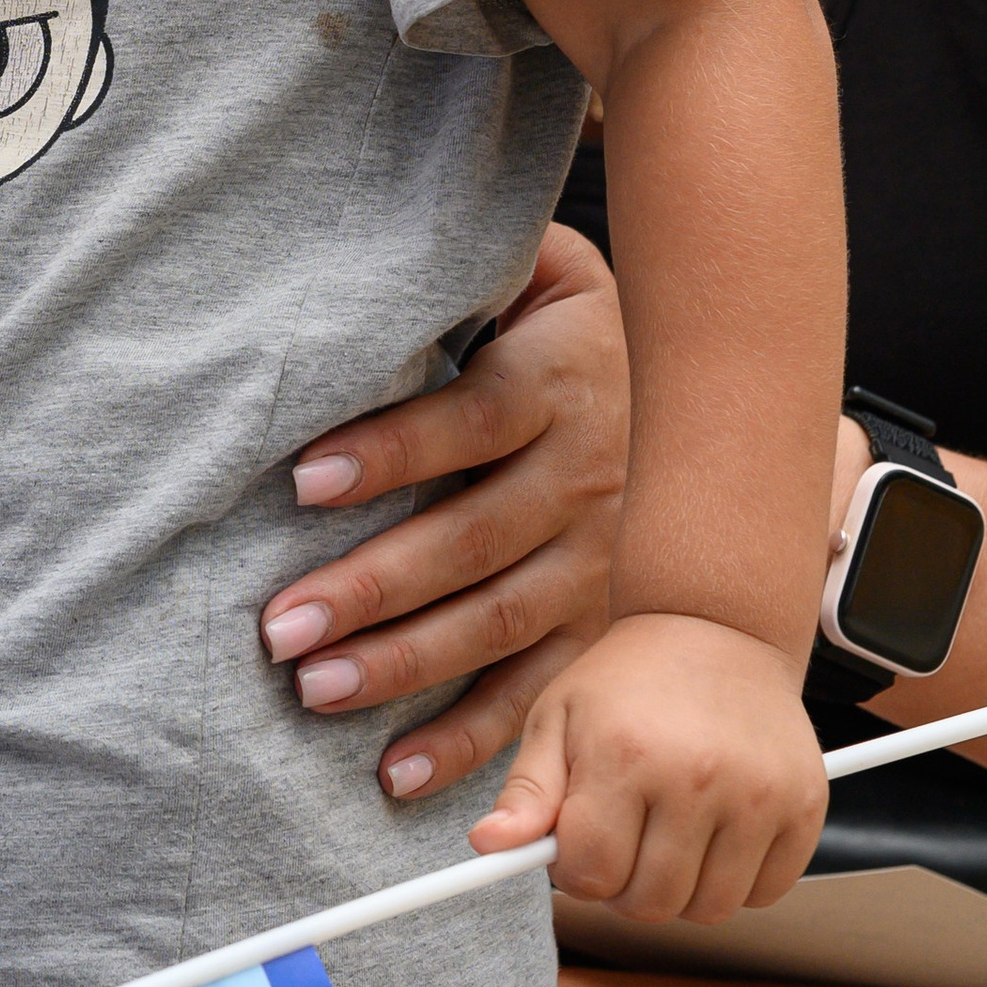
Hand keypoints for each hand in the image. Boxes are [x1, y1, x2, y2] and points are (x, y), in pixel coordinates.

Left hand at [259, 226, 626, 802]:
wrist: (705, 380)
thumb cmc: (573, 319)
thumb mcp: (542, 265)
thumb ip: (482, 257)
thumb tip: (398, 215)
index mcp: (560, 384)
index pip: (469, 422)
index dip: (388, 450)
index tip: (300, 479)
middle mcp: (585, 481)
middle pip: (472, 540)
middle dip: (372, 587)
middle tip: (281, 624)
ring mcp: (598, 561)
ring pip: (498, 623)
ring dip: (404, 663)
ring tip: (315, 688)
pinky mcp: (601, 626)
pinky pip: (536, 692)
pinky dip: (471, 740)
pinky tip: (399, 771)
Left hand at [468, 612, 828, 916]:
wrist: (716, 624)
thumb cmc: (627, 676)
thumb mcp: (557, 716)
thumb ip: (526, 792)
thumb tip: (489, 848)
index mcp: (624, 754)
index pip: (590, 874)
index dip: (576, 871)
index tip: (579, 842)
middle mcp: (698, 777)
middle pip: (651, 903)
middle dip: (625, 887)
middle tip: (624, 840)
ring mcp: (759, 795)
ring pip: (709, 910)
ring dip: (681, 890)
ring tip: (668, 835)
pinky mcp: (805, 806)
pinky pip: (765, 892)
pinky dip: (736, 880)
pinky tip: (715, 832)